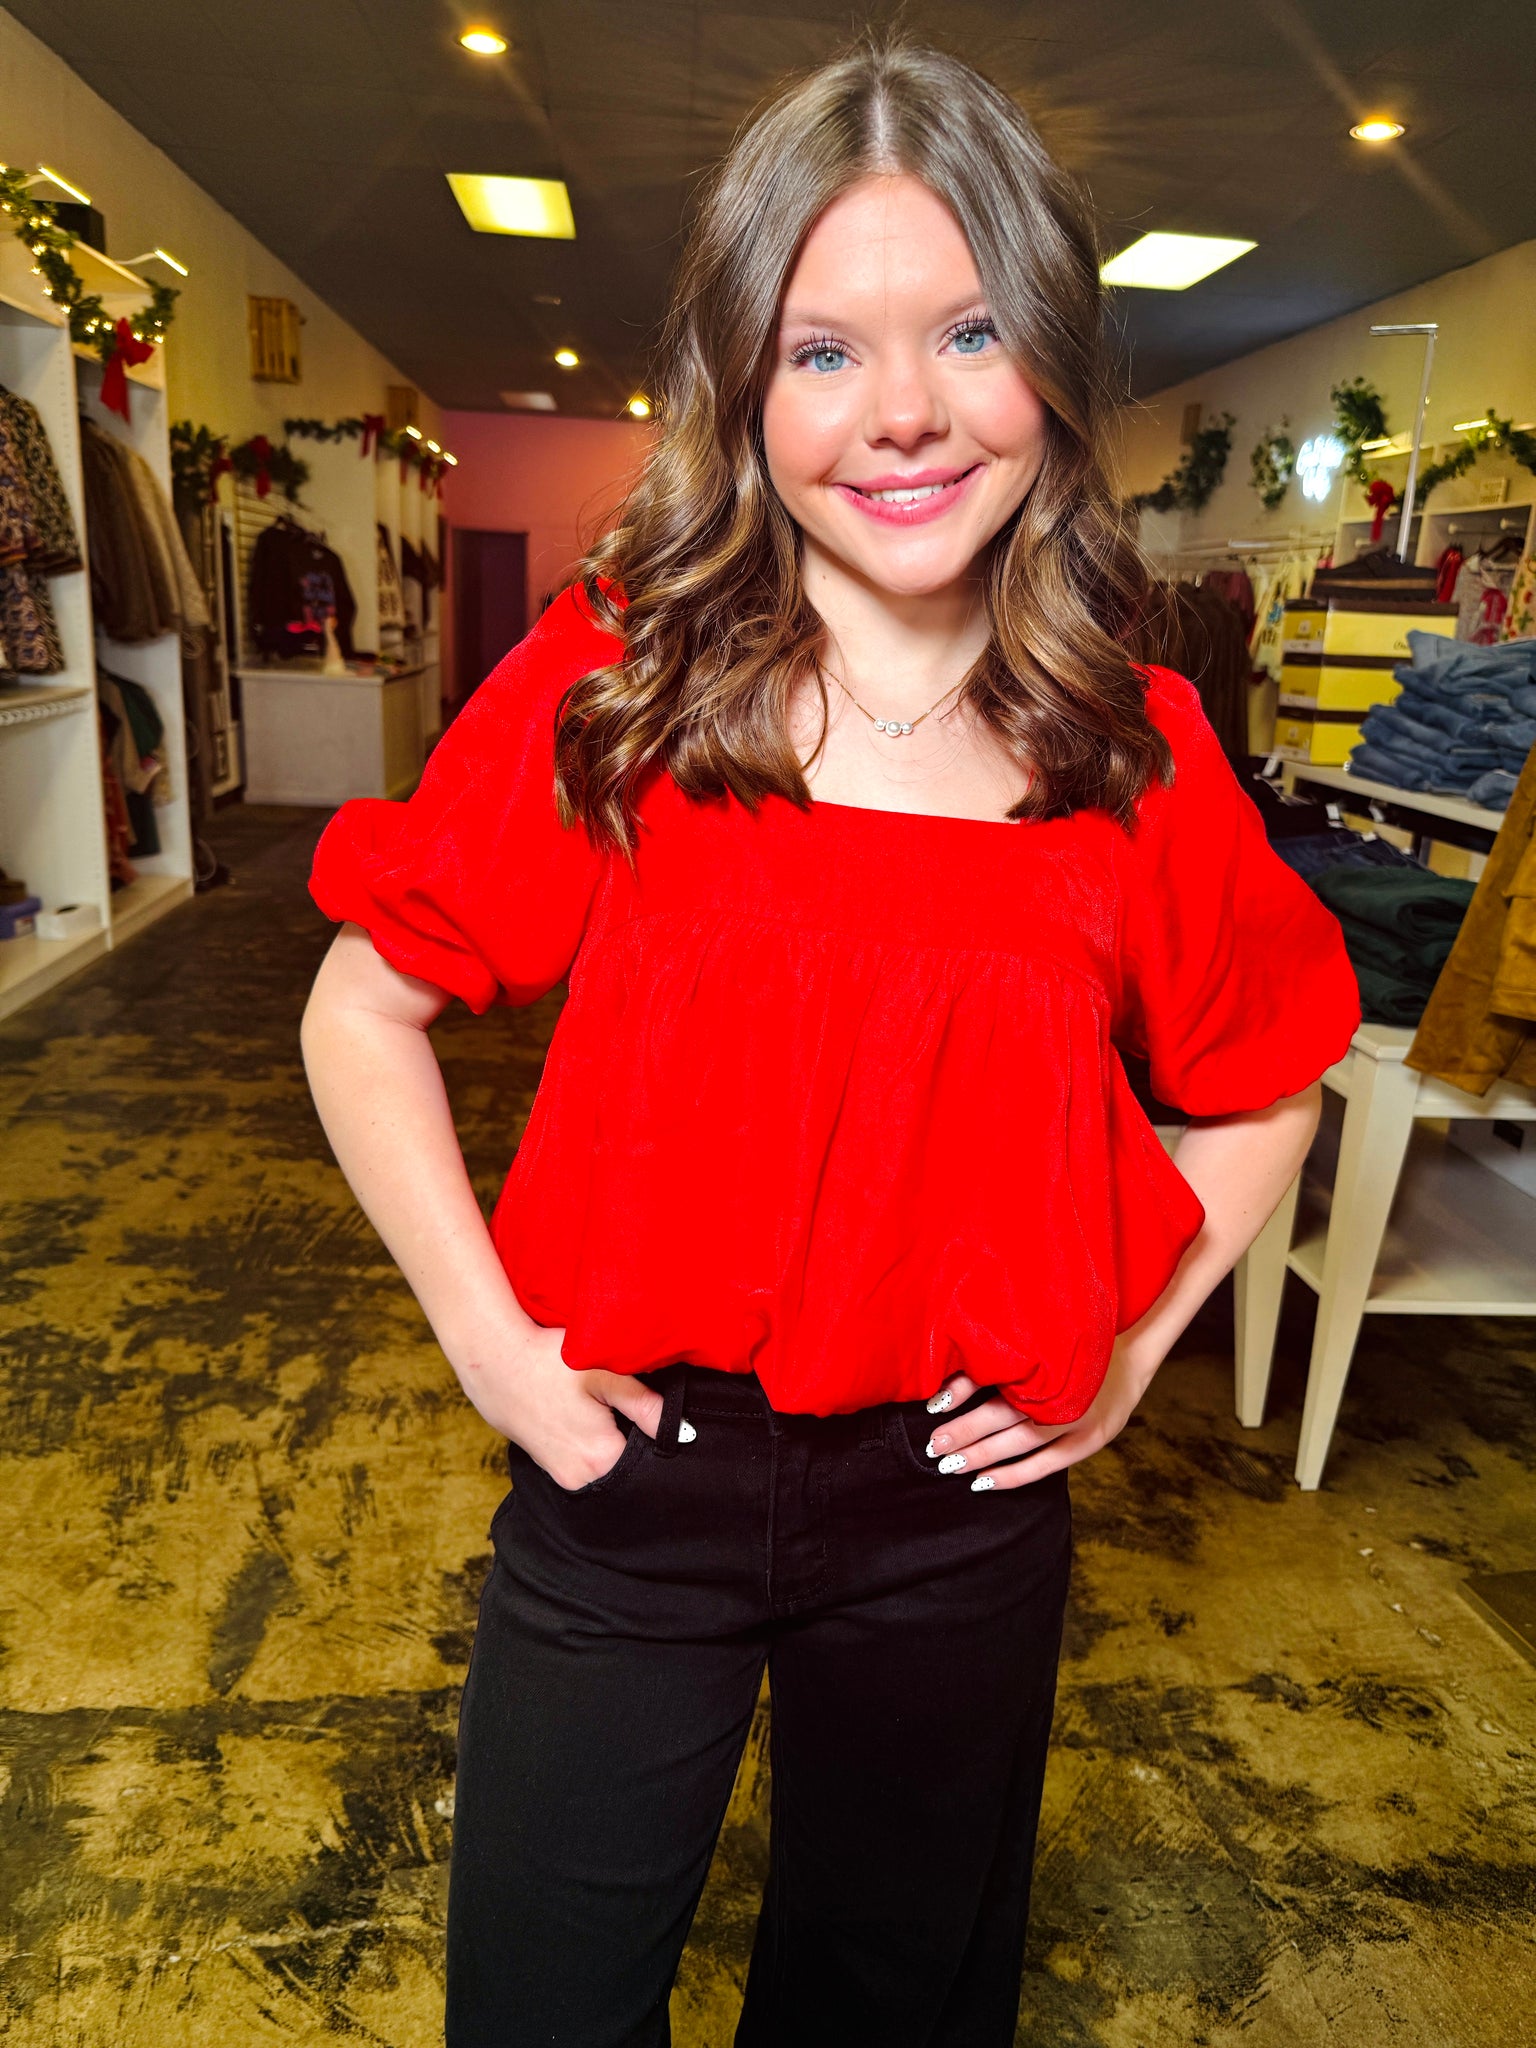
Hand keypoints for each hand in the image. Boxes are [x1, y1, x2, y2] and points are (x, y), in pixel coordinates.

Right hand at [453, 1320, 664, 1491]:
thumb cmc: (549, 1362)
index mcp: (601, 1460)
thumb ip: (646, 1405)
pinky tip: (587, 1418)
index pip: (651, 1464)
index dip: (659, 1440)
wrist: (493, 1362)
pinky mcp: (549, 1468)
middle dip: (637, 1444)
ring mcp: (562, 1477)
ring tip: (605, 1412)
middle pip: (628, 1469)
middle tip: (629, 1409)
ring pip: (606, 1468)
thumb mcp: (604, 1374)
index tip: (651, 1415)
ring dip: (614, 1445)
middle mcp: (582, 1480)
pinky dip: (593, 1447)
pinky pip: (585, 1466)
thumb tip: (683, 1431)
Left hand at [921, 1340, 1159, 1490]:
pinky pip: (1046, 1466)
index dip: (964, 1389)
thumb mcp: (1045, 1338)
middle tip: (933, 1445)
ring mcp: (1080, 1419)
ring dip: (983, 1456)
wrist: (1134, 1356)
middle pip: (1004, 1413)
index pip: (998, 1376)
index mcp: (1051, 1359)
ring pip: (1021, 1443)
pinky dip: (1013, 1475)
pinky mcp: (1091, 1441)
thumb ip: (1010, 1352)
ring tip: (950, 1465)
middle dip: (965, 1431)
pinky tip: (984, 1482)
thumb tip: (958, 1366)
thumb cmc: (1078, 1343)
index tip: (934, 1404)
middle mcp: (1065, 1390)